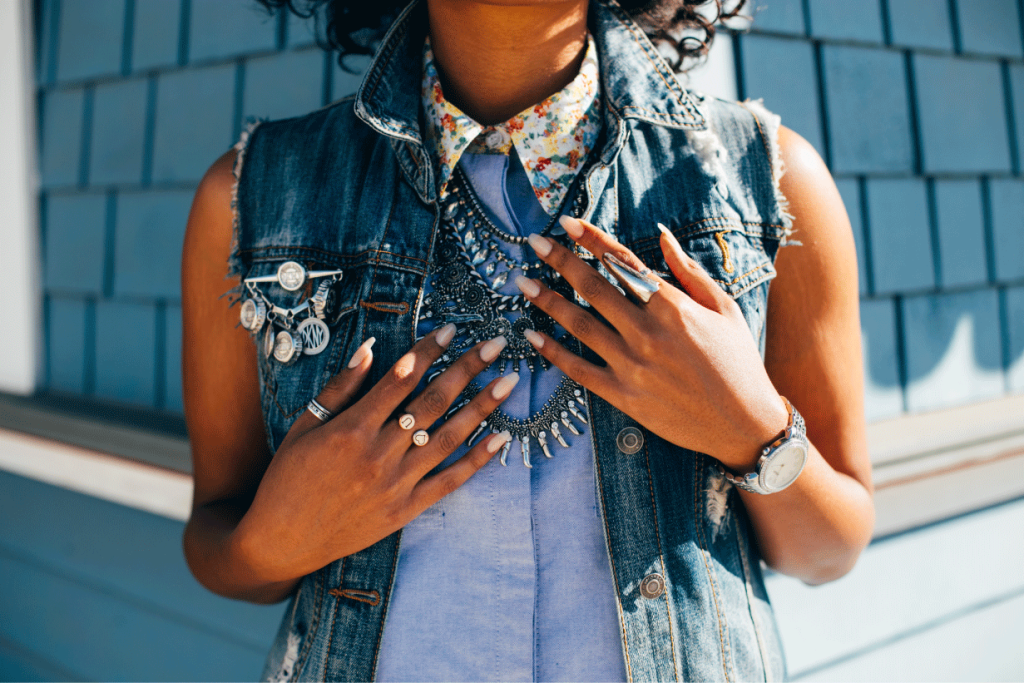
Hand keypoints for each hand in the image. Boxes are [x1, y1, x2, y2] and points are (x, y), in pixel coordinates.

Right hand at [234, 324, 514, 581]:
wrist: (282, 541)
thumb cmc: (289, 477)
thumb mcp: (305, 425)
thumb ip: (341, 387)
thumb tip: (370, 347)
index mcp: (351, 429)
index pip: (401, 379)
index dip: (429, 351)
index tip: (452, 329)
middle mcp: (378, 454)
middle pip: (432, 403)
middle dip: (467, 369)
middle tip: (496, 344)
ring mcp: (395, 484)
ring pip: (448, 438)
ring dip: (482, 407)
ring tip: (510, 381)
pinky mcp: (405, 509)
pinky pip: (449, 482)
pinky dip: (477, 460)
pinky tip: (501, 438)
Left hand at [515, 216, 788, 471]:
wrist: (744, 424)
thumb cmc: (738, 362)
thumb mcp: (723, 308)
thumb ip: (689, 271)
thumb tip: (661, 236)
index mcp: (673, 306)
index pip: (623, 262)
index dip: (592, 239)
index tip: (567, 222)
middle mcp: (648, 332)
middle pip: (592, 288)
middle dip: (559, 261)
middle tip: (534, 242)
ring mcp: (633, 366)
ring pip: (578, 325)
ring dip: (546, 301)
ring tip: (521, 282)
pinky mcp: (624, 397)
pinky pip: (579, 370)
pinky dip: (553, 352)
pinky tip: (532, 335)